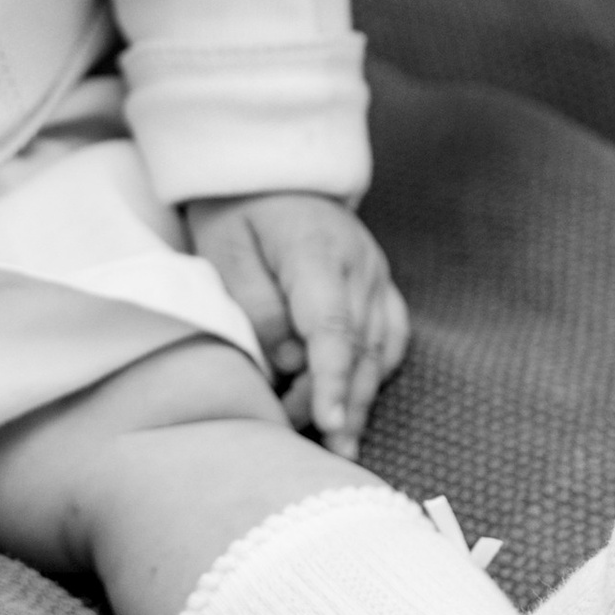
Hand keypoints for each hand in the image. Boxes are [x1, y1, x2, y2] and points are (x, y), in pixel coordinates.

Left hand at [185, 189, 409, 458]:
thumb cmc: (238, 213)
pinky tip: (355, 407)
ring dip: (357, 400)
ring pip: (378, 352)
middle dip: (337, 404)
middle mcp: (359, 266)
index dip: (331, 380)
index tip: (329, 423)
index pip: (332, 328)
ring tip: (336, 445)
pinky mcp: (381, 287)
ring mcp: (377, 277)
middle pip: (357, 350)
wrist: (271, 169)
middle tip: (307, 443)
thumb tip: (286, 361)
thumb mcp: (224, 248)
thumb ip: (254, 305)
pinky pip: (390, 340)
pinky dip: (374, 376)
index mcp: (318, 252)